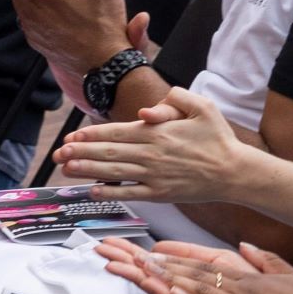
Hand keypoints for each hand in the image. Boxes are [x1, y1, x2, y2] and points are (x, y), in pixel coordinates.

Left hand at [57, 84, 255, 202]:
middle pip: (110, 152)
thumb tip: (146, 110)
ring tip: (66, 169)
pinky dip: (109, 191)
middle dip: (81, 152)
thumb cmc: (218, 138)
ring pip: (114, 172)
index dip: (92, 134)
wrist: (234, 171)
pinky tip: (92, 190)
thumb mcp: (204, 107)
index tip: (73, 136)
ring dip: (87, 170)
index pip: (118, 132)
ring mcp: (154, 176)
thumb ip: (176, 99)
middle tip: (58, 153)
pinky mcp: (160, 194)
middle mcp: (153, 154)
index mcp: (160, 132)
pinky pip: (129, 193)